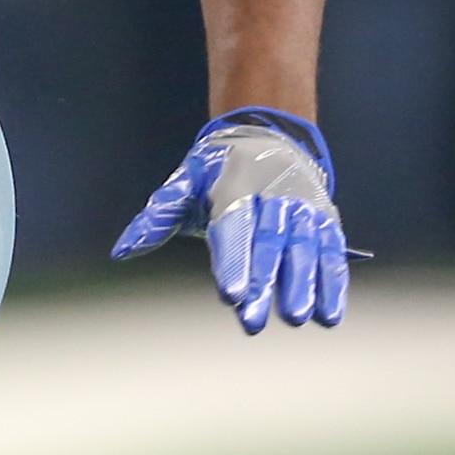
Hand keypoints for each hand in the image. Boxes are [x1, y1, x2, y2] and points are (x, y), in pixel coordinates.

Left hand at [113, 108, 349, 331]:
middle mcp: (271, 193)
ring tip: (296, 316)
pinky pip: (331, 250)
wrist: (267, 135)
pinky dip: (333, 282)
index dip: (233, 259)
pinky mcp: (324, 218)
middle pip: (269, 240)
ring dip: (303, 283)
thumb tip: (122, 249)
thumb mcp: (184, 182)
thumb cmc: (217, 170)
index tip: (232, 294)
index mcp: (233, 184)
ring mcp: (302, 206)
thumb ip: (156, 217)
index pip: (233, 224)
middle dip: (263, 281)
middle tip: (253, 319)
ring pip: (305, 246)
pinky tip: (329, 313)